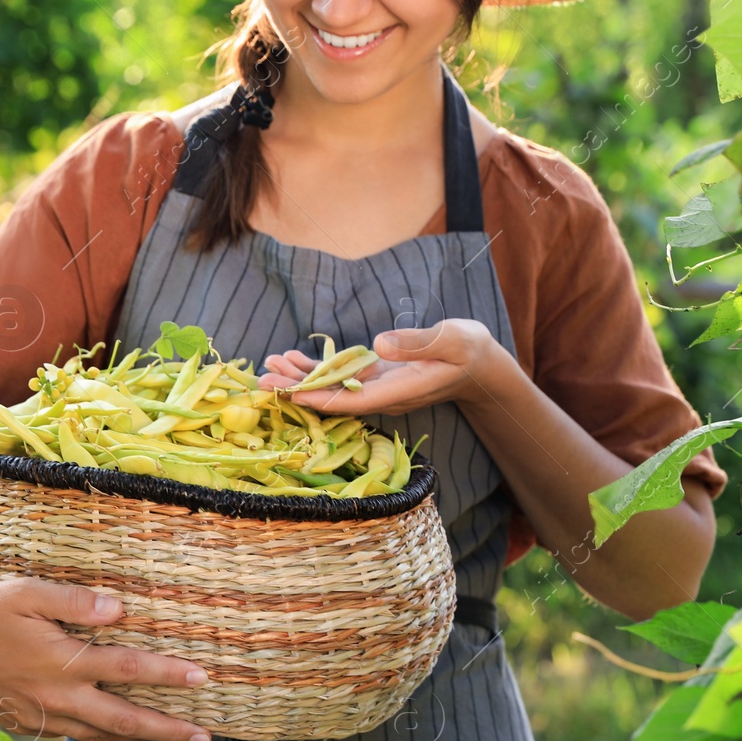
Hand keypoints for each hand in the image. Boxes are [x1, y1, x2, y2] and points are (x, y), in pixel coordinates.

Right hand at [0, 577, 213, 740]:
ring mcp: (42, 714)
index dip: (168, 674)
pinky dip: (105, 738)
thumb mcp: (25, 591)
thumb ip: (73, 601)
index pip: (128, 668)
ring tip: (173, 739)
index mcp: (62, 661)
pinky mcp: (28, 721)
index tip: (202, 677)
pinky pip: (76, 736)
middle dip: (168, 729)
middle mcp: (57, 696)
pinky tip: (120, 734)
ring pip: (101, 735)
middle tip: (205, 737)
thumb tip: (120, 610)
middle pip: (124, 719)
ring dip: (140, 738)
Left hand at [257, 318, 504, 414]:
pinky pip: (339, 378)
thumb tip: (379, 343)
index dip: (322, 399)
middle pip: (334, 399)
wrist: (478, 363)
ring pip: (332, 389)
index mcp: (400, 391)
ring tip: (269, 366)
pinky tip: (291, 360)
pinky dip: (315, 370)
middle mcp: (383, 395)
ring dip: (300, 379)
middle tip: (264, 381)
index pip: (355, 401)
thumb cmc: (468, 349)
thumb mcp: (452, 339)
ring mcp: (376, 388)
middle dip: (298, 391)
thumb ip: (417, 342)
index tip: (293, 394)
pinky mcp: (374, 377)